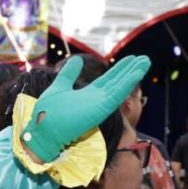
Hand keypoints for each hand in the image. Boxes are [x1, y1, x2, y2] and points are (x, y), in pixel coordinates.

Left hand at [22, 55, 150, 162]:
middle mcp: (97, 100)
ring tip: (145, 60)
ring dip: (134, 73)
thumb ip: (68, 74)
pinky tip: (137, 72)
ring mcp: (100, 105)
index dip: (119, 69)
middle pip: (118, 82)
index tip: (130, 58)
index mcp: (88, 95)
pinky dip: (128, 83)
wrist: (42, 130)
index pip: (108, 80)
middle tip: (144, 58)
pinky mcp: (101, 109)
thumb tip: (76, 59)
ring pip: (121, 86)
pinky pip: (118, 95)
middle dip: (131, 69)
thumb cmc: (47, 114)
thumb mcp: (59, 87)